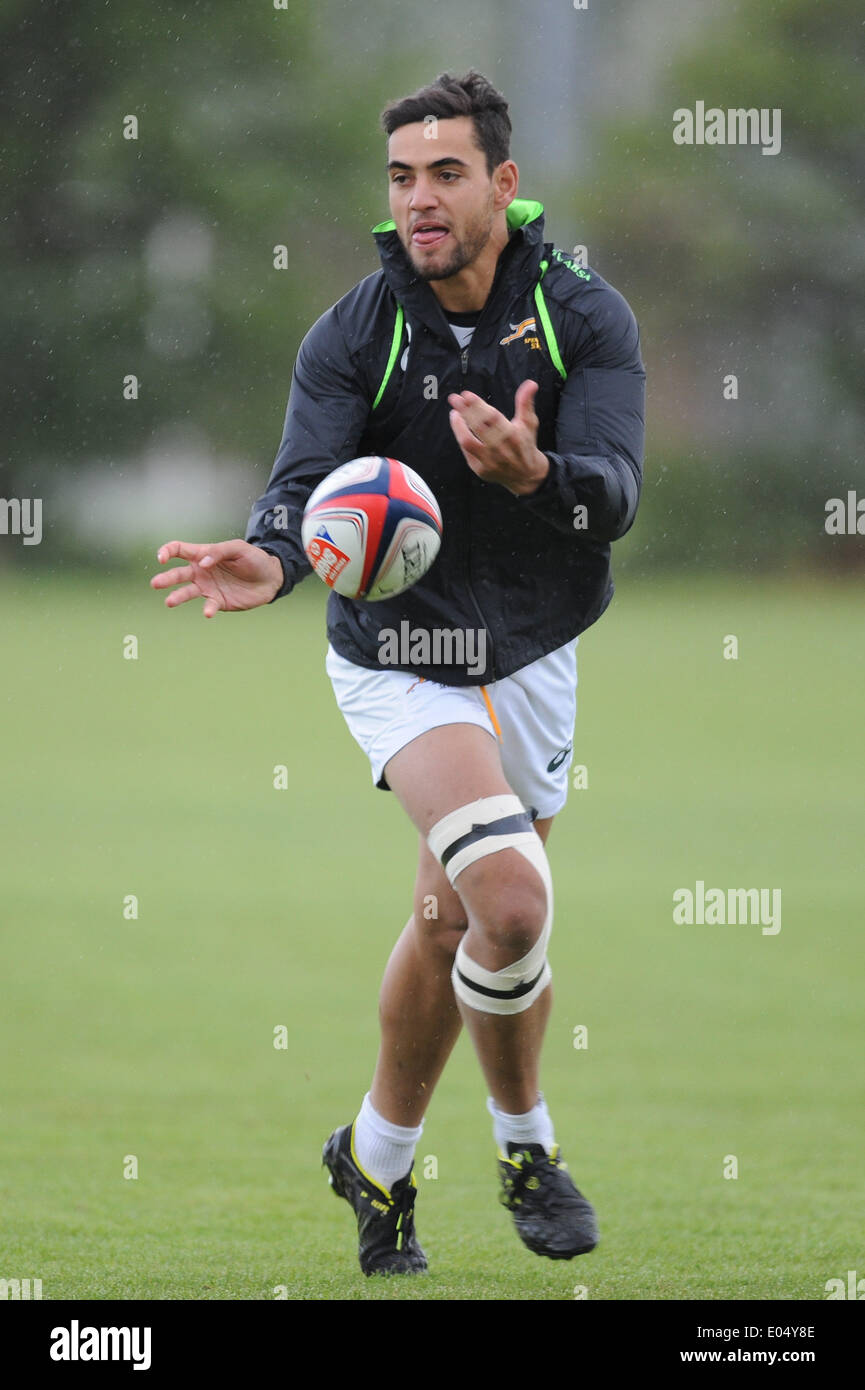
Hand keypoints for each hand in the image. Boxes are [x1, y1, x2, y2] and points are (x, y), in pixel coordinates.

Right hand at [150, 539, 283, 616]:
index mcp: (202, 554)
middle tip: (155, 583)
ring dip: (177, 597)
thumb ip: (219, 552)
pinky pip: (209, 606)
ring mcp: (208, 587)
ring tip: (169, 602)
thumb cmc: (253, 558)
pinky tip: (207, 612)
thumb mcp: (238, 548)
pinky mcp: (218, 602)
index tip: (162, 558)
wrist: (270, 577)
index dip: (167, 552)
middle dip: (166, 578)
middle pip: (178, 574)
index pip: (178, 550)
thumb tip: (201, 562)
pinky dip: (207, 609)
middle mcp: (200, 572)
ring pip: (187, 592)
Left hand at [447, 379, 549, 495]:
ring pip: (468, 441)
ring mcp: (489, 461)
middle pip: (478, 427)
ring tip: (454, 413)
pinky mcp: (480, 469)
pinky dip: (461, 437)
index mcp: (513, 435)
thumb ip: (526, 403)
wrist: (526, 475)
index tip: (466, 395)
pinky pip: (466, 452)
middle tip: (454, 398)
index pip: (493, 418)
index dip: (478, 406)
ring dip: (458, 426)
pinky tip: (458, 425)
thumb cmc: (525, 444)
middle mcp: (500, 449)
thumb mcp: (529, 423)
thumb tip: (531, 383)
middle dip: (465, 411)